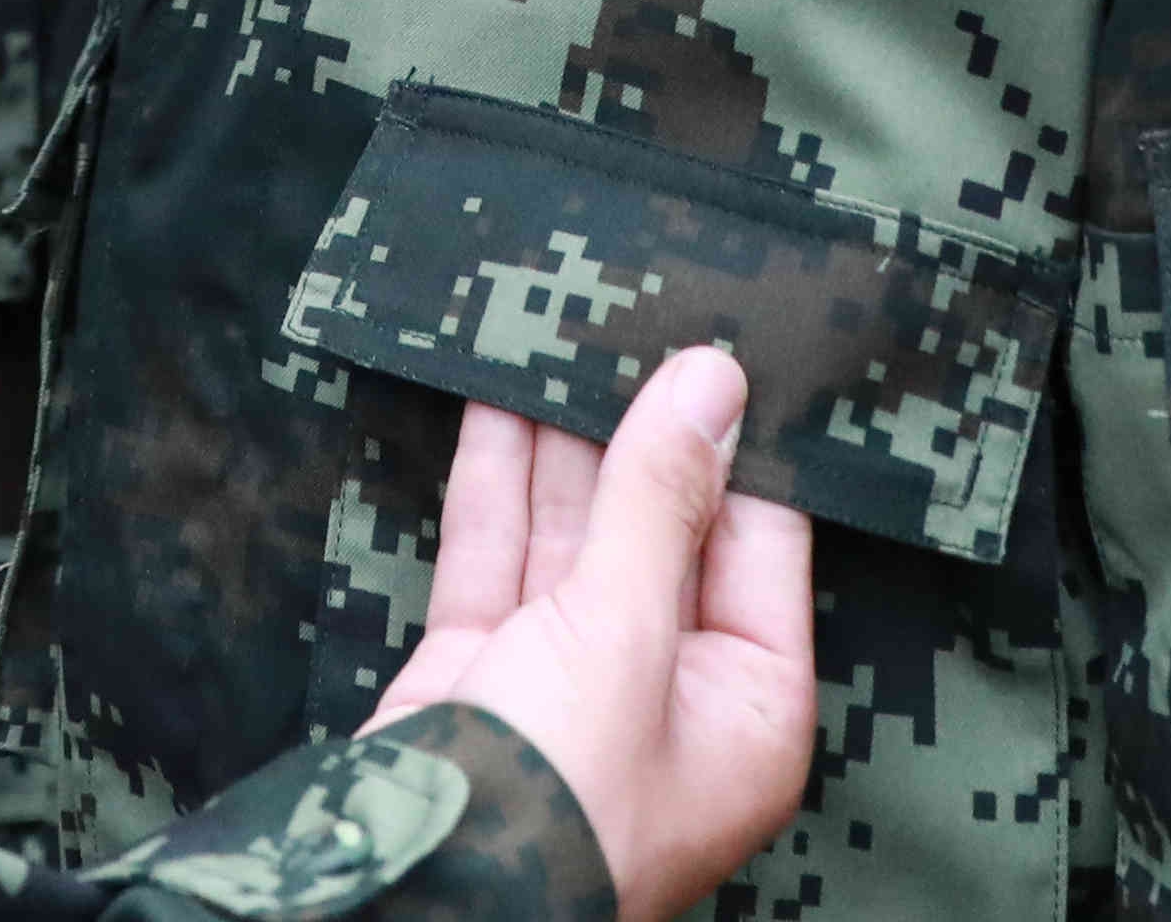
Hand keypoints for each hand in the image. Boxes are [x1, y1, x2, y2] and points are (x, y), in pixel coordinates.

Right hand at [365, 348, 820, 921]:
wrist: (411, 891)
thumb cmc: (551, 803)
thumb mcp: (623, 638)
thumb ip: (657, 503)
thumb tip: (711, 383)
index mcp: (746, 710)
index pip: (759, 543)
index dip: (734, 442)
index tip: (719, 339)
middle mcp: (665, 696)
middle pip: (660, 530)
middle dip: (635, 427)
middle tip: (630, 308)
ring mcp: (568, 684)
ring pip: (572, 533)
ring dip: (558, 437)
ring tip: (556, 323)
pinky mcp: (483, 673)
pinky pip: (496, 556)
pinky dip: (492, 477)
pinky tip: (489, 392)